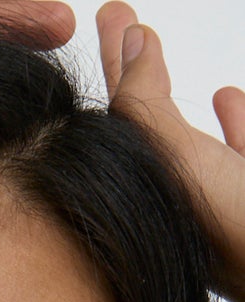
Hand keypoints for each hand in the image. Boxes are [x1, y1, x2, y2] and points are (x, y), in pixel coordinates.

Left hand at [98, 2, 244, 301]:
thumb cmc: (240, 237)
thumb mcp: (179, 165)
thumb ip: (146, 110)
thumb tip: (129, 44)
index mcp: (146, 203)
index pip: (120, 119)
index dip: (116, 63)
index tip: (112, 15)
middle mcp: (177, 208)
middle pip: (147, 121)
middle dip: (135, 66)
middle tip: (118, 16)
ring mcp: (220, 210)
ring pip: (190, 138)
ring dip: (174, 95)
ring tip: (157, 58)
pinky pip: (239, 156)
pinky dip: (234, 123)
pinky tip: (228, 98)